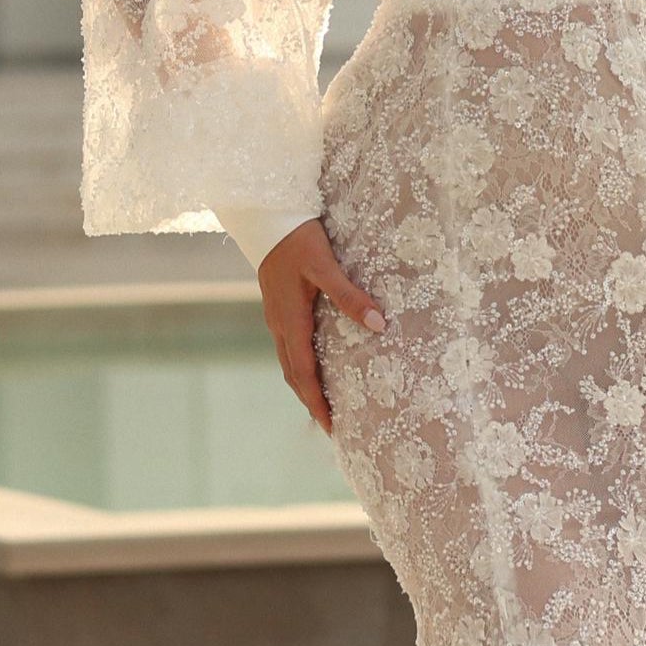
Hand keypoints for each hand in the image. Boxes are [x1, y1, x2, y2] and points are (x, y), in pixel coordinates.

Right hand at [257, 218, 386, 432]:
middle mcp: (279, 325)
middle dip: (311, 401)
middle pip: (293, 374)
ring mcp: (276, 317)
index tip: (331, 427)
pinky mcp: (278, 307)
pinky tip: (313, 364)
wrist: (267, 218)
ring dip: (304, 385)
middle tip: (330, 424)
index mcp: (291, 321)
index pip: (304, 374)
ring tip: (323, 403)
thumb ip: (350, 296)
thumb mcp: (326, 266)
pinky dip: (300, 365)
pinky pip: (287, 347)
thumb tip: (378, 324)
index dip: (317, 402)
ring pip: (288, 362)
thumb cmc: (299, 240)